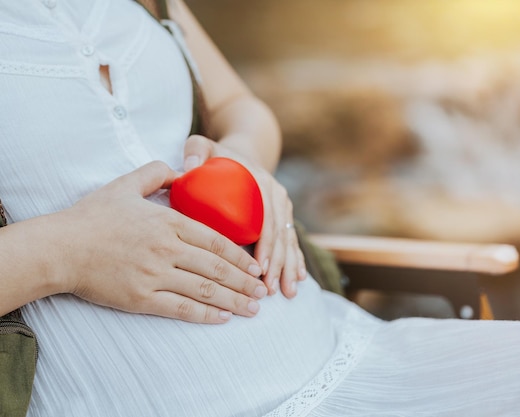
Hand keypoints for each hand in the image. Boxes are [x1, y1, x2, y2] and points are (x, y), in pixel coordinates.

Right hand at [56, 161, 266, 322]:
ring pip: (204, 291)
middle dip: (245, 282)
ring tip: (253, 309)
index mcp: (168, 221)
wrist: (60, 248)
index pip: (216, 241)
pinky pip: (180, 309)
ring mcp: (154, 275)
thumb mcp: (126, 183)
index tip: (256, 266)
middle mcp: (167, 249)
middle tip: (264, 291)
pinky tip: (222, 319)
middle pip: (217, 269)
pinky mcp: (141, 297)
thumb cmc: (93, 216)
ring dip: (233, 301)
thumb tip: (181, 169)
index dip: (240, 256)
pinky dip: (204, 315)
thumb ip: (157, 172)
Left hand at [184, 135, 306, 297]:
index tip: (258, 268)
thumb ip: (196, 151)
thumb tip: (190, 168)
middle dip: (278, 264)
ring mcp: (283, 208)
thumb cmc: (219, 155)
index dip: (266, 245)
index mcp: (263, 184)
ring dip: (288, 268)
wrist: (243, 151)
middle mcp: (277, 197)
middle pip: (281, 236)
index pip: (268, 219)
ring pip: (288, 242)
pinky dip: (294, 261)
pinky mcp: (283, 217)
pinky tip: (297, 280)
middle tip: (270, 289)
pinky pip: (291, 241)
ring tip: (286, 293)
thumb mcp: (205, 146)